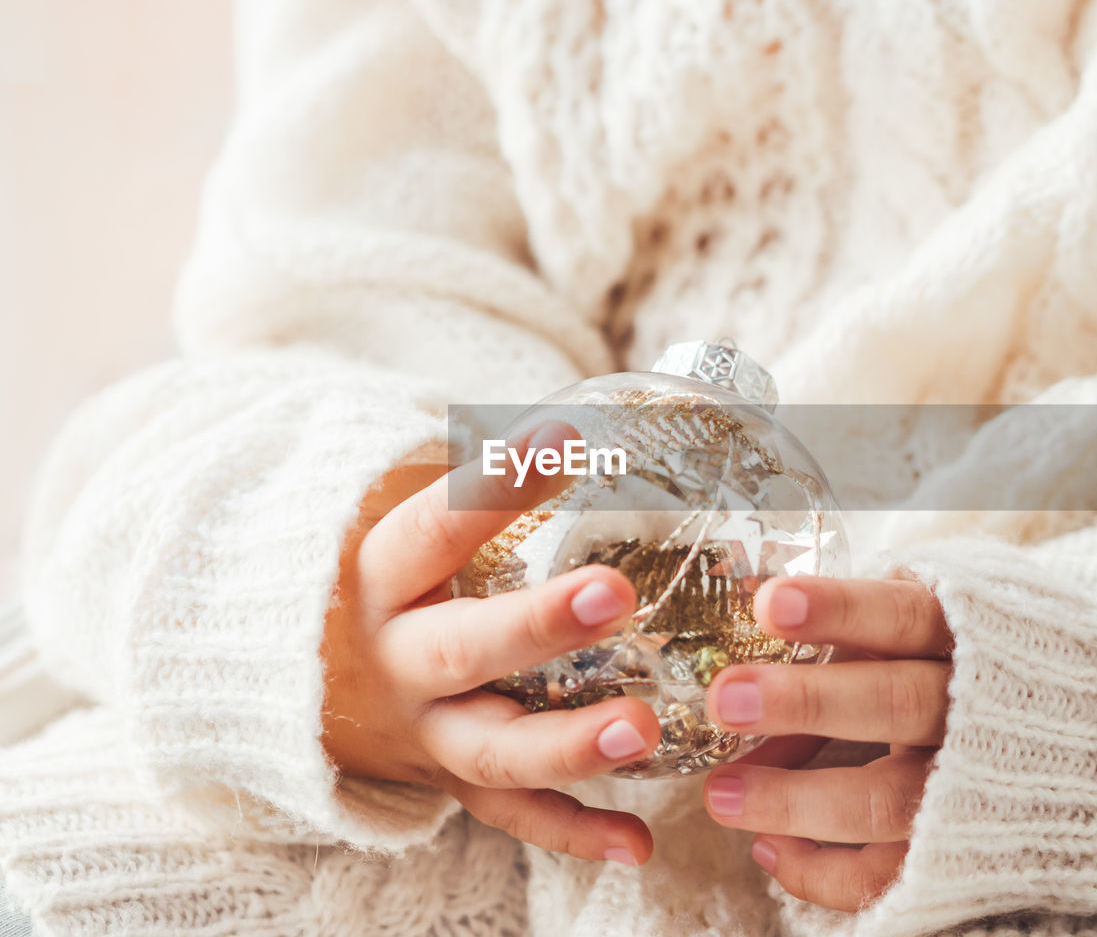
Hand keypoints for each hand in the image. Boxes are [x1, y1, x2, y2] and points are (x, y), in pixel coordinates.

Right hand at [322, 423, 660, 864]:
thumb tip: (591, 414)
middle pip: (462, 648)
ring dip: (566, 746)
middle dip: (537, 625)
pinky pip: (510, 815)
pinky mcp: (448, 779)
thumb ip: (471, 477)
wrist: (292, 680)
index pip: (432, 526)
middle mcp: (395, 660)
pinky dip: (572, 834)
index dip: (493, 486)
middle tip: (614, 592)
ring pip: (489, 749)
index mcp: (379, 580)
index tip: (566, 437)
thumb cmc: (375, 578)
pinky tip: (636, 845)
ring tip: (641, 729)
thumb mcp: (392, 520)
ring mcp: (422, 731)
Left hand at [702, 576, 951, 908]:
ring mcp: (972, 788)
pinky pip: (889, 874)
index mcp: (968, 636)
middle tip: (726, 698)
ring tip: (720, 794)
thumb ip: (843, 638)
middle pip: (896, 704)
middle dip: (806, 702)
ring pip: (885, 801)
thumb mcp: (920, 626)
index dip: (840, 609)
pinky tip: (767, 846)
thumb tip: (745, 672)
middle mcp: (976, 711)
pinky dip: (821, 870)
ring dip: (794, 800)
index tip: (771, 603)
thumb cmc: (963, 659)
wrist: (1079, 730)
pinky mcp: (960, 852)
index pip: (903, 614)